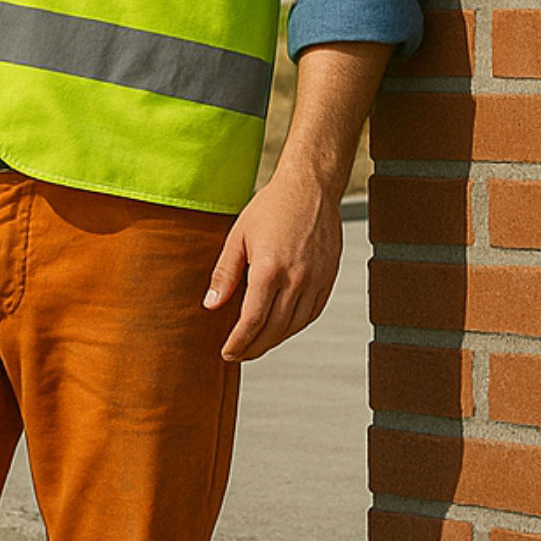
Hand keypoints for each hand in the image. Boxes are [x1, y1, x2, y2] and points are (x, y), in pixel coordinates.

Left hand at [203, 167, 341, 362]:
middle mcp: (295, 279)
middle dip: (253, 348)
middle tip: (239, 353)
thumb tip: (212, 305)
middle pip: (273, 331)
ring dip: (274, 340)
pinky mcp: (329, 277)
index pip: (252, 322)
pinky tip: (283, 325)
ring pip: (294, 326)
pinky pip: (312, 313)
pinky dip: (295, 325)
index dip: (238, 343)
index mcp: (269, 270)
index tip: (227, 352)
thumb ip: (225, 274)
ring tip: (258, 343)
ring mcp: (316, 280)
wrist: (311, 187)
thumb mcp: (238, 236)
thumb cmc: (273, 206)